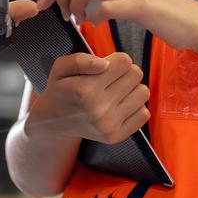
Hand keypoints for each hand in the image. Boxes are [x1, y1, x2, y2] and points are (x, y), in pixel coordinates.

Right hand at [26, 50, 149, 145]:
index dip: (117, 60)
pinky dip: (134, 107)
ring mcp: (108, 125)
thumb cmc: (61, 89)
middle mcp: (98, 109)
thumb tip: (105, 64)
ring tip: (116, 92)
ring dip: (132, 89)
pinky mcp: (115, 137)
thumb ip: (80, 60)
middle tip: (111, 79)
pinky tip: (119, 106)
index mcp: (85, 89)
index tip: (107, 66)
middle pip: (136, 74)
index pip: (125, 62)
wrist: (53, 121)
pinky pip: (144, 114)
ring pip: (143, 93)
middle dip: (125, 72)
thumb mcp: (61, 67)